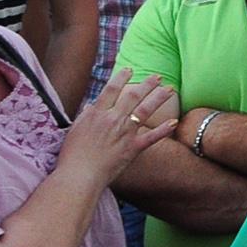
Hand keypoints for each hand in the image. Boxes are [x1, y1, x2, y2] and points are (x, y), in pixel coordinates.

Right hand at [58, 68, 176, 186]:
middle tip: (157, 76)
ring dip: (159, 98)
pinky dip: (163, 130)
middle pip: (133, 96)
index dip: (121, 78)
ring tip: (170, 89)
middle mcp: (113, 119)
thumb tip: (91, 106)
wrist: (78, 176)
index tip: (128, 70)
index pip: (111, 89)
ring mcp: (125, 133)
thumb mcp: (74, 130)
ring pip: (145, 110)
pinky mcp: (133, 148)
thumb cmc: (71, 156)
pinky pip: (152, 137)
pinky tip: (174, 122)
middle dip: (146, 84)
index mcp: (97, 114)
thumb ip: (85, 116)